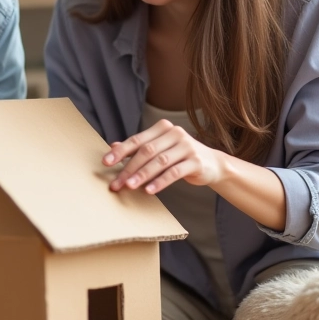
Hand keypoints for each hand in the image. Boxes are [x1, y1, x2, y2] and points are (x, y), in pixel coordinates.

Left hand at [103, 119, 224, 192]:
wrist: (212, 164)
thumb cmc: (179, 156)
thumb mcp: (159, 149)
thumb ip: (138, 147)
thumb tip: (112, 146)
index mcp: (162, 128)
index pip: (137, 140)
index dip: (120, 151)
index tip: (106, 162)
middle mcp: (175, 133)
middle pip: (146, 151)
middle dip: (129, 168)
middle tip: (116, 183)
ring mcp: (186, 146)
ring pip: (159, 161)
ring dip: (142, 175)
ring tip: (129, 186)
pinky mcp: (195, 161)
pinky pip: (174, 172)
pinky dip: (160, 182)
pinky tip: (149, 190)